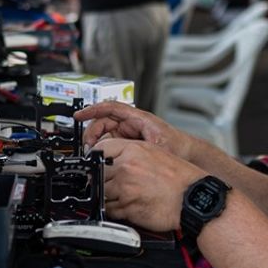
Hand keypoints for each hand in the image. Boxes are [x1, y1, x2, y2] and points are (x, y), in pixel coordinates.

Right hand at [76, 101, 193, 159]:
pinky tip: (101, 159)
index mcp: (138, 119)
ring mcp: (129, 134)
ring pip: (105, 135)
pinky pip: (111, 144)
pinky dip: (103, 150)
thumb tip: (117, 151)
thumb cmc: (178, 147)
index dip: (93, 110)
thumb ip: (138, 147)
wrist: (189, 156)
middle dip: (92, 133)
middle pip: (103, 122)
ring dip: (96, 144)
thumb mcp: (158, 146)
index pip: (110, 108)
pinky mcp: (129, 145)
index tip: (79, 115)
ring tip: (93, 155)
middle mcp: (132, 124)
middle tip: (88, 147)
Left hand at [95, 138, 206, 231]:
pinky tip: (126, 206)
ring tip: (122, 196)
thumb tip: (110, 157)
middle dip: (102, 179)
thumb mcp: (154, 153)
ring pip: (100, 192)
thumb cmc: (179, 178)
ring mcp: (125, 188)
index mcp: (133, 150)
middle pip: (97, 172)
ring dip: (107, 195)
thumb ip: (130, 152)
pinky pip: (109, 209)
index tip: (97, 164)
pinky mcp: (127, 208)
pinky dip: (113, 210)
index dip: (97, 158)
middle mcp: (126, 167)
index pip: (100, 149)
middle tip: (113, 183)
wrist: (193, 198)